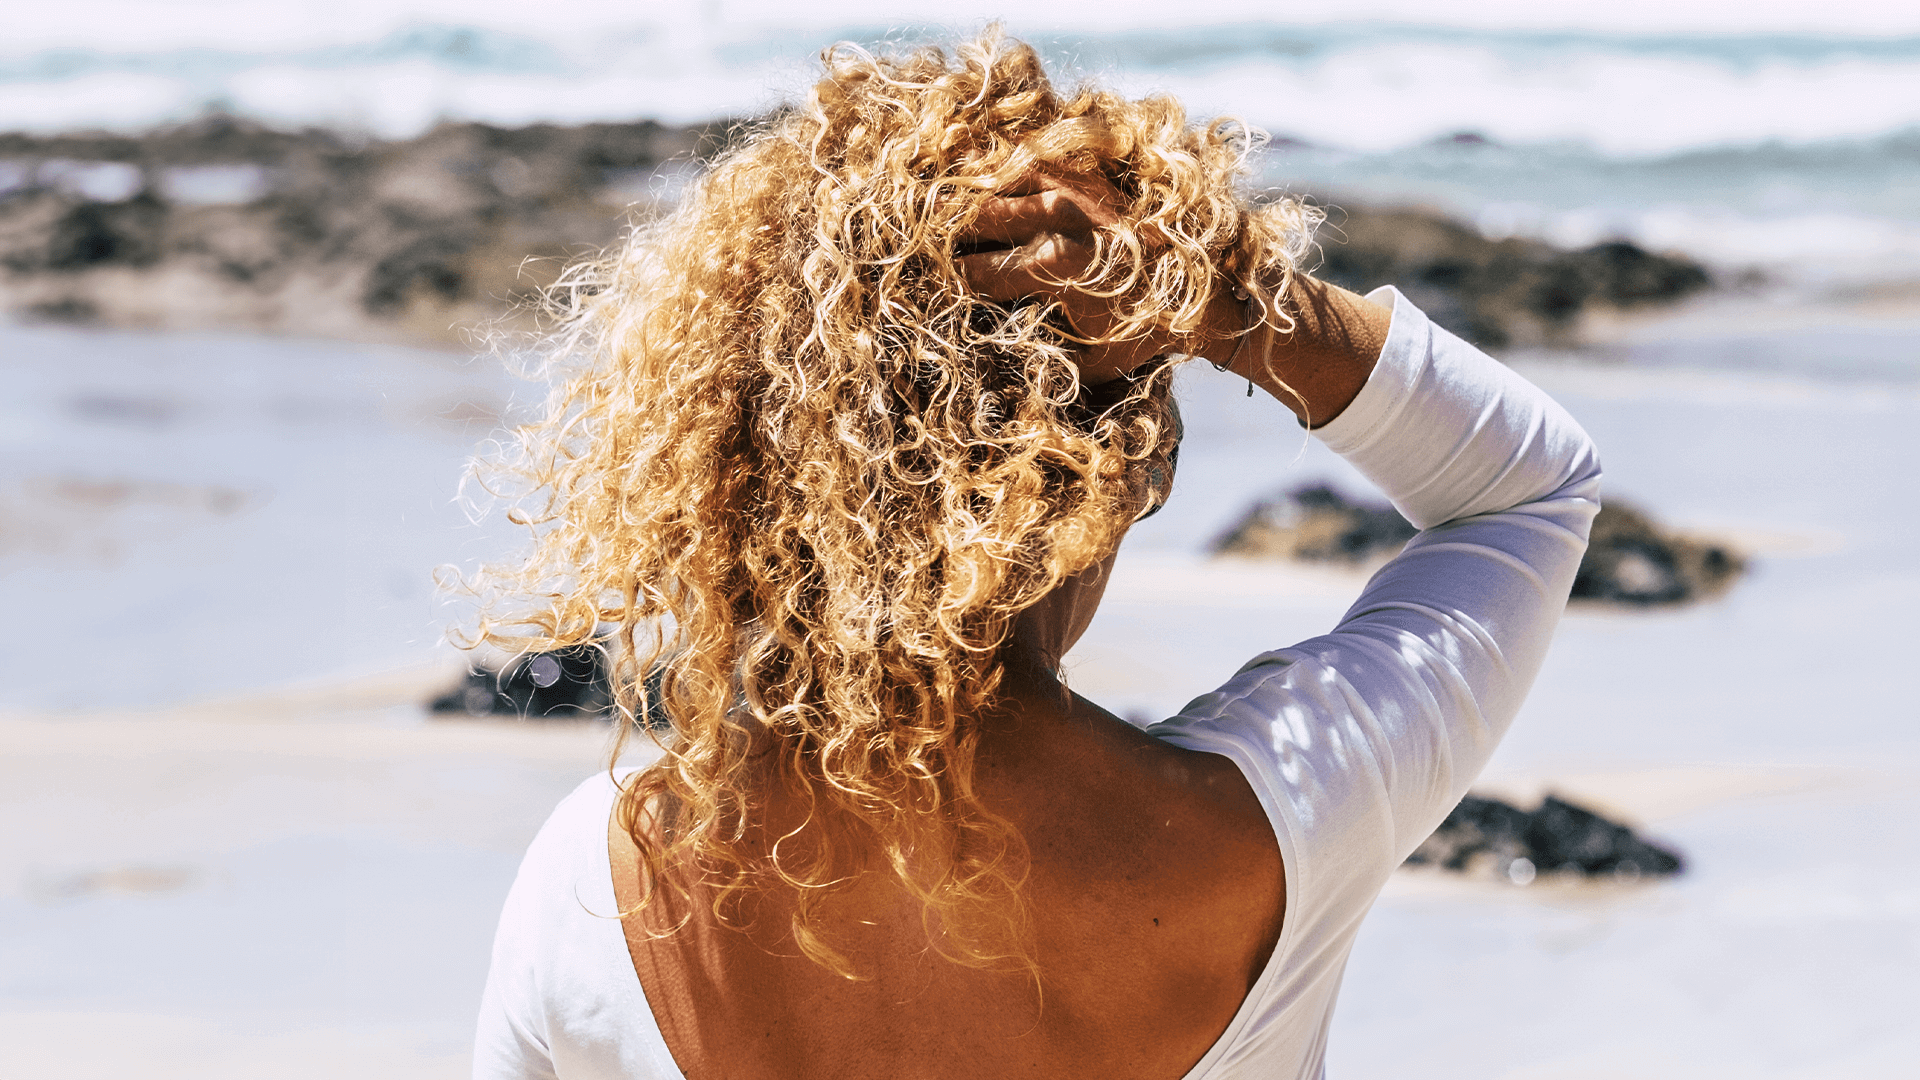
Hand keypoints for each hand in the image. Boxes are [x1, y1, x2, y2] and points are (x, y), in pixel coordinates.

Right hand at [955, 173, 1239, 383]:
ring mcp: (1078, 191)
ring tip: (944, 211)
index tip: (930, 285)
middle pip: (980, 219)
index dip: (949, 280)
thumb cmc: (1145, 334)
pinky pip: (1035, 161)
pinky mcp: (1093, 176)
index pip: (979, 272)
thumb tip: (992, 353)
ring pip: (1002, 182)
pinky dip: (1005, 173)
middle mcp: (1063, 222)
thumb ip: (1039, 354)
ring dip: (971, 198)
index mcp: (1055, 269)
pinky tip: (986, 187)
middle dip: (948, 235)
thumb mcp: (1089, 362)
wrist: (1207, 291)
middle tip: (926, 244)